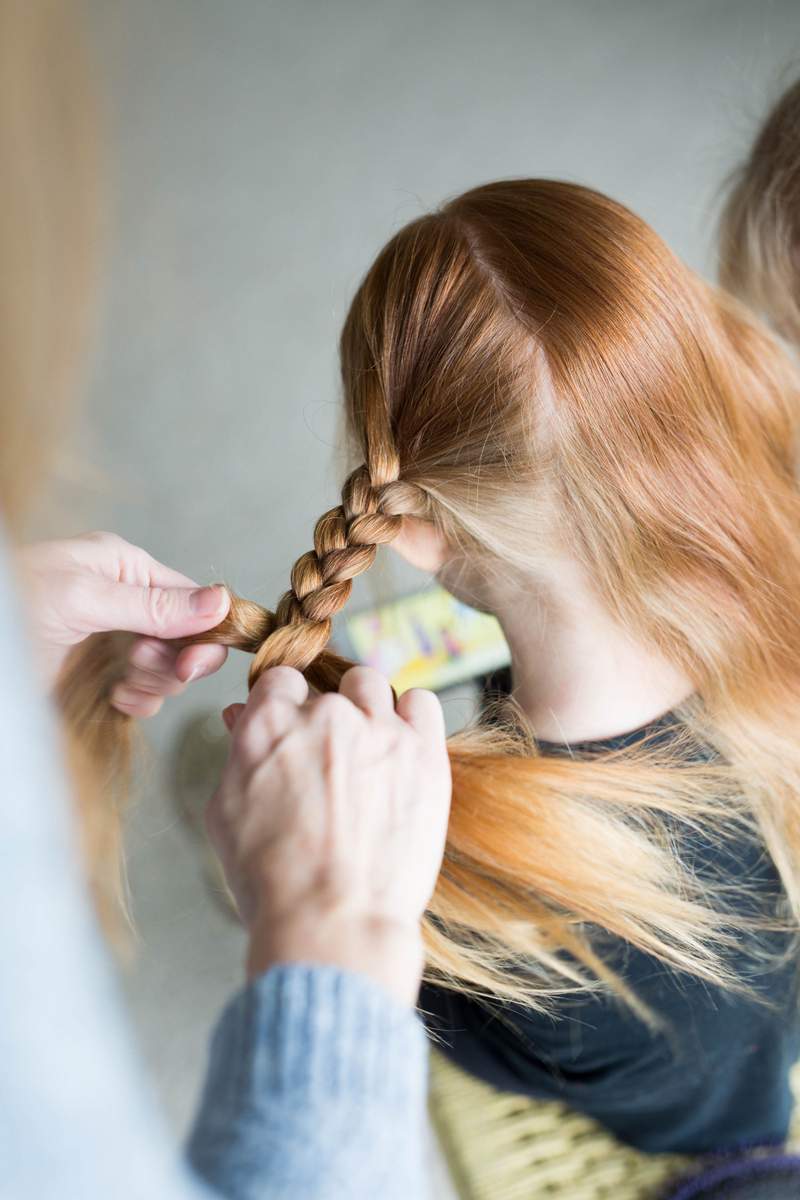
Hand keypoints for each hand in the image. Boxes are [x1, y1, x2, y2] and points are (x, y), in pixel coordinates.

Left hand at [19, 531, 229, 713]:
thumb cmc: (13, 607)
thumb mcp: (83, 598)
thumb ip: (154, 604)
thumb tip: (220, 602)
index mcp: (124, 568)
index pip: (192, 597)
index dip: (205, 630)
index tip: (194, 660)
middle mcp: (124, 603)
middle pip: (187, 638)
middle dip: (175, 660)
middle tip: (144, 667)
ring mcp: (112, 644)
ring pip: (169, 670)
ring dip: (154, 683)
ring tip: (121, 683)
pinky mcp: (101, 680)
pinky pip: (145, 695)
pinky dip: (138, 702)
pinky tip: (114, 700)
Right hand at [209, 665, 451, 1005]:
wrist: (334, 922)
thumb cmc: (273, 880)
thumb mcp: (227, 813)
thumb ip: (238, 753)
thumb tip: (239, 716)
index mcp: (269, 724)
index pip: (279, 681)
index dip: (285, 707)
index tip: (294, 733)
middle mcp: (324, 715)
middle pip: (327, 691)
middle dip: (325, 721)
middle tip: (329, 767)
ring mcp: (378, 729)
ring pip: (370, 685)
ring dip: (366, 709)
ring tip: (367, 754)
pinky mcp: (423, 751)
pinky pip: (422, 702)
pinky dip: (412, 716)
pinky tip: (403, 747)